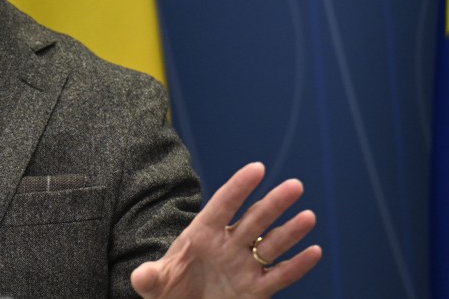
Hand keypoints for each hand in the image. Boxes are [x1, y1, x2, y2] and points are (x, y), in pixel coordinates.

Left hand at [131, 162, 321, 298]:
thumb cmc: (168, 291)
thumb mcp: (154, 284)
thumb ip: (150, 278)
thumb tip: (141, 277)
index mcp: (201, 234)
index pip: (222, 205)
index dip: (239, 187)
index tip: (257, 168)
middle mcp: (227, 245)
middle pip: (254, 219)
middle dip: (273, 203)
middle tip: (295, 186)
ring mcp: (244, 266)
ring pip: (271, 244)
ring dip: (290, 232)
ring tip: (308, 216)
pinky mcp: (256, 290)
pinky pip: (280, 276)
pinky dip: (297, 266)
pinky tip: (314, 252)